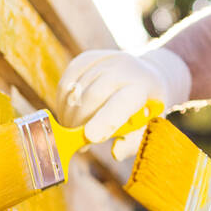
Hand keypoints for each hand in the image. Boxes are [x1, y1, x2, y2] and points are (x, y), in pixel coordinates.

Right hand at [56, 47, 191, 158]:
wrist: (148, 76)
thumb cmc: (146, 109)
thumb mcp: (148, 127)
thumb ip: (133, 142)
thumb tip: (116, 153)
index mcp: (143, 88)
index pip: (123, 102)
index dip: (105, 120)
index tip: (90, 137)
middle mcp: (125, 68)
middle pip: (93, 95)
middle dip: (80, 121)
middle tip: (78, 140)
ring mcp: (106, 59)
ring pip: (76, 87)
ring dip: (69, 112)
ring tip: (73, 128)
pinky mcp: (89, 57)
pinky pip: (68, 77)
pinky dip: (63, 98)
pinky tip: (69, 111)